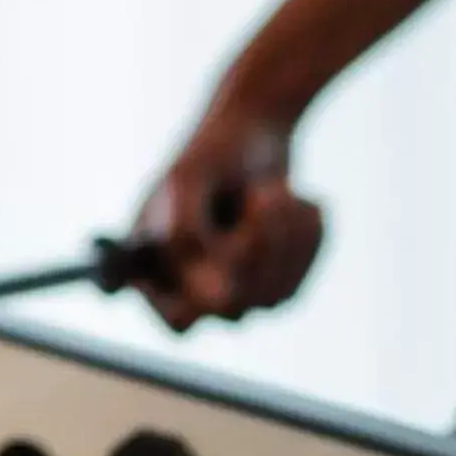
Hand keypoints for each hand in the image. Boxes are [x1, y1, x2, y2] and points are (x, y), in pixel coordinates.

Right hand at [130, 86, 325, 330]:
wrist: (253, 136)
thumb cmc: (210, 156)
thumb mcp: (189, 182)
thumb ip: (187, 236)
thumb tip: (215, 298)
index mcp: (151, 271)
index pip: (176, 319)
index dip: (202, 297)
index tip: (225, 257)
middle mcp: (189, 294)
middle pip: (231, 309)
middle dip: (256, 246)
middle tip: (264, 195)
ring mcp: (234, 298)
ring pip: (269, 297)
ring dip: (283, 234)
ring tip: (276, 190)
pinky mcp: (275, 290)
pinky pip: (297, 283)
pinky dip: (304, 237)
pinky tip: (298, 202)